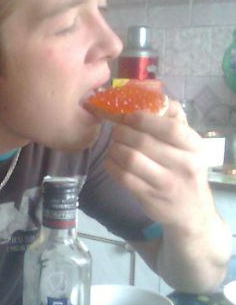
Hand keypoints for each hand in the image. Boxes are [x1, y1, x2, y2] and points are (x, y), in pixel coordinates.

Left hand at [104, 99, 212, 229]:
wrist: (191, 210)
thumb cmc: (185, 168)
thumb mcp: (188, 144)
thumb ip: (173, 119)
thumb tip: (149, 94)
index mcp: (194, 146)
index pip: (169, 128)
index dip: (144, 118)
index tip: (129, 115)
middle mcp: (183, 164)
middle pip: (143, 142)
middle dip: (123, 131)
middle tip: (116, 129)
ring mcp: (165, 183)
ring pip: (130, 158)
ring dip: (115, 147)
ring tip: (114, 144)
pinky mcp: (149, 197)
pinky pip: (122, 176)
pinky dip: (112, 164)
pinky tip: (113, 160)